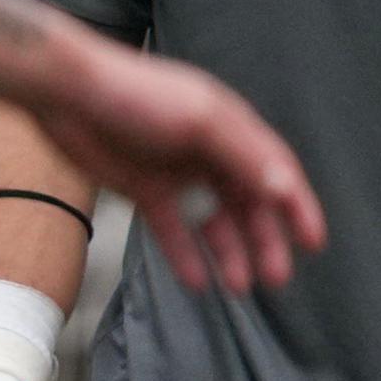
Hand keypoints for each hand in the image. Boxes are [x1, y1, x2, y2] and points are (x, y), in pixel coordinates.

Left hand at [25, 33, 318, 296]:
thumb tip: (284, 189)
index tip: (314, 243)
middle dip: (264, 241)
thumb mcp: (200, 119)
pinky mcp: (143, 188)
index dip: (298, 207)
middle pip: (248, 204)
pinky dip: (184, 254)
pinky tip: (197, 282)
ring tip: (240, 287)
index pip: (277, 173)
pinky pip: (171, 228)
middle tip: (276, 279)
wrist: (67, 94)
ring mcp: (177, 172)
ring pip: (212, 220)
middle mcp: (210, 152)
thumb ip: (245, 155)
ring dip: (228, 252)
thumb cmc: (136, 94)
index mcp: (233, 129)